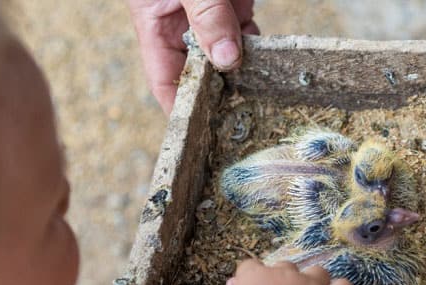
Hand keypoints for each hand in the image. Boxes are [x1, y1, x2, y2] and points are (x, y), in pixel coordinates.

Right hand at [127, 0, 258, 114]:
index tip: (198, 132)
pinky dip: (258, 51)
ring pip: (228, 59)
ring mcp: (212, 19)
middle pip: (200, 73)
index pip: (164, 79)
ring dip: (242, 74)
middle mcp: (183, 27)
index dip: (180, 108)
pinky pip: (248, 38)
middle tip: (237, 118)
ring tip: (258, 96)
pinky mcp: (236, 8)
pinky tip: (269, 63)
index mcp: (156, 25)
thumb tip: (227, 58)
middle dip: (217, 94)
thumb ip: (206, 16)